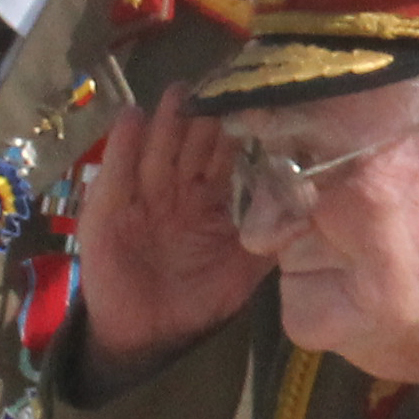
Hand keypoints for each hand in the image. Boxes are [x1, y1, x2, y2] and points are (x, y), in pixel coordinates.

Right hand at [76, 89, 266, 370]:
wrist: (147, 334)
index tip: (254, 99)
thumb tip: (311, 210)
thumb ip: (272, 240)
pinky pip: (116, 173)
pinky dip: (122, 146)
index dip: (236, 130)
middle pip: (190, 144)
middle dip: (202, 116)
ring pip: (157, 150)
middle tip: (218, 85)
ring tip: (179, 94)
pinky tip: (131, 118)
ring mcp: (141, 195)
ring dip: (167, 122)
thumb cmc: (197, 299)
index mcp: (210, 199)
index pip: (224, 155)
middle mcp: (176, 189)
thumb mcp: (243, 270)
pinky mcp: (107, 208)